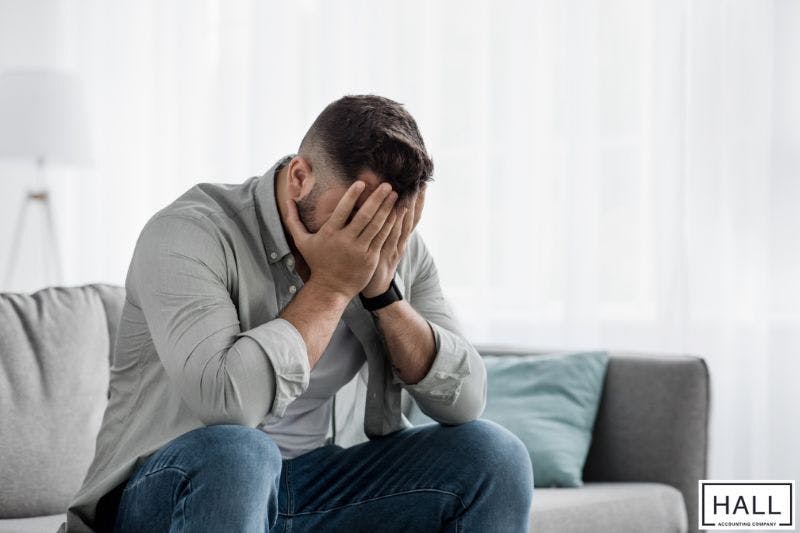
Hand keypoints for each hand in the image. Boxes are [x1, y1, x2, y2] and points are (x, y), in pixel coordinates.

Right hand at [284, 181, 398, 300]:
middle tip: (387, 185)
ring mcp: (360, 250)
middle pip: (364, 216)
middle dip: (377, 199)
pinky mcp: (370, 258)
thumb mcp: (302, 241)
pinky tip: (396, 213)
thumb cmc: (317, 262)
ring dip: (387, 209)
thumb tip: (287, 199)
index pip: (342, 210)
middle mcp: (346, 241)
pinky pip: (382, 238)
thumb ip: (293, 220)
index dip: (352, 196)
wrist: (331, 288)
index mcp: (330, 234)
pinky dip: (390, 224)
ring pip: (376, 226)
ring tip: (395, 195)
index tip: (361, 183)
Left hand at [361, 183, 425, 297]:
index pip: (412, 217)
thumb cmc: (376, 265)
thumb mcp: (384, 246)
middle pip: (411, 218)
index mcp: (401, 239)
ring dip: (407, 208)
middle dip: (415, 200)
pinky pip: (391, 236)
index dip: (418, 202)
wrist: (375, 290)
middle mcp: (400, 242)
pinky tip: (396, 210)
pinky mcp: (384, 254)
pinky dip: (394, 223)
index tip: (422, 185)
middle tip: (419, 182)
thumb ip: (385, 230)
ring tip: (410, 191)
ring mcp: (393, 248)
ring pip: (403, 225)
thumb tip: (387, 212)